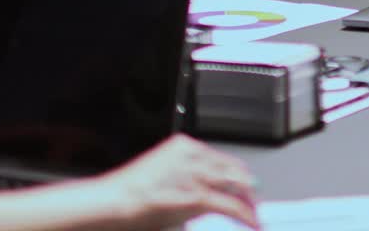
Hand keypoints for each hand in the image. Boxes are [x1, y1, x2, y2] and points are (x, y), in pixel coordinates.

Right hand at [99, 134, 258, 228]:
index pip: (221, 158)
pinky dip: (245, 216)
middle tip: (254, 202)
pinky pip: (231, 205)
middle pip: (234, 170)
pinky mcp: (198, 195)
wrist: (112, 201)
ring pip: (236, 186)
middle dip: (247, 188)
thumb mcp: (159, 175)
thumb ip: (182, 178)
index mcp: (184, 146)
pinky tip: (252, 223)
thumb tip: (200, 197)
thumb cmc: (126, 193)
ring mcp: (197, 174)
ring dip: (249, 203)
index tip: (244, 184)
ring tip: (256, 216)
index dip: (237, 174)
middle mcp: (194, 155)